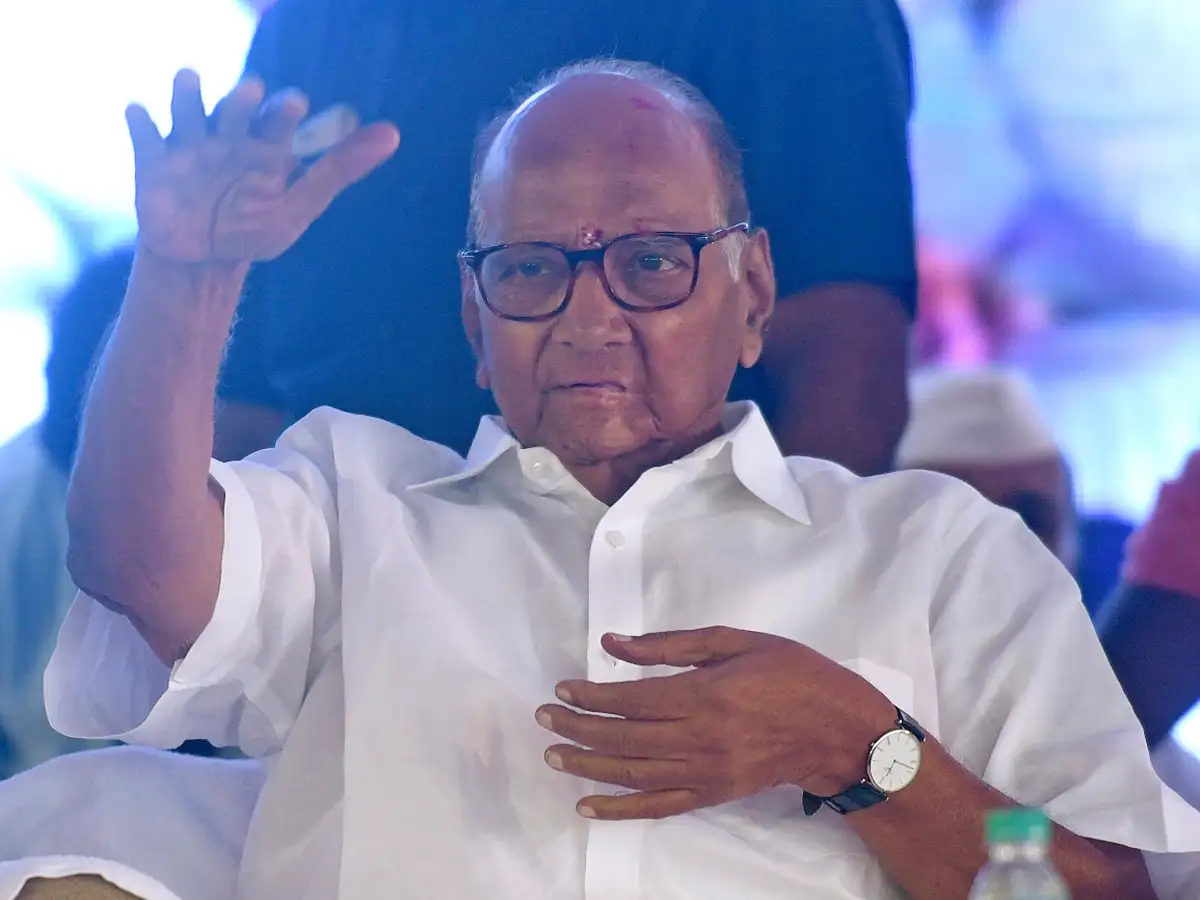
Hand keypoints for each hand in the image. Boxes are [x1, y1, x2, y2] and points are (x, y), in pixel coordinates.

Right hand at [127, 69, 399, 264]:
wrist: (201, 264)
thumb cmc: (252, 232)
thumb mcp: (300, 206)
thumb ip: (340, 170)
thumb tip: (393, 133)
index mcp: (265, 146)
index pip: (277, 116)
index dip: (284, 108)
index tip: (295, 106)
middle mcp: (228, 138)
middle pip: (233, 108)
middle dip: (240, 99)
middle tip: (250, 94)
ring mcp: (189, 146)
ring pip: (187, 108)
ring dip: (188, 92)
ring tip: (189, 79)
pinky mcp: (153, 161)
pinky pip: (145, 134)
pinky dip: (141, 121)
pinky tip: (140, 113)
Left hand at [535, 627, 894, 820]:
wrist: (836, 729)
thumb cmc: (791, 673)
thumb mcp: (735, 641)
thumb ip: (671, 644)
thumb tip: (614, 644)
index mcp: (704, 694)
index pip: (629, 700)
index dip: (589, 696)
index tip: (561, 689)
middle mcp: (699, 737)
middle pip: (622, 738)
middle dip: (576, 729)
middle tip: (544, 718)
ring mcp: (705, 772)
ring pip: (632, 773)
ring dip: (587, 766)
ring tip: (554, 756)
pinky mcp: (712, 794)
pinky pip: (657, 806)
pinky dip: (619, 808)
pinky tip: (588, 804)